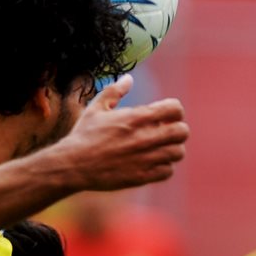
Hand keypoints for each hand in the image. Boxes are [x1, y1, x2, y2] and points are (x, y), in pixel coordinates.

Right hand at [63, 75, 188, 190]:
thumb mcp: (96, 108)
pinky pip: (168, 171)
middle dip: (178, 129)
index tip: (166, 115)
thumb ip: (115, 91)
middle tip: (167, 132)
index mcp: (136, 118)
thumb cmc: (84, 134)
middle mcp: (144, 138)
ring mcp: (145, 158)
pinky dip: (165, 166)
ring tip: (160, 148)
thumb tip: (129, 79)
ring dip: (172, 148)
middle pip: (182, 132)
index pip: (175, 109)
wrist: (73, 165)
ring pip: (178, 153)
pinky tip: (153, 162)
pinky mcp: (142, 176)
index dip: (174, 111)